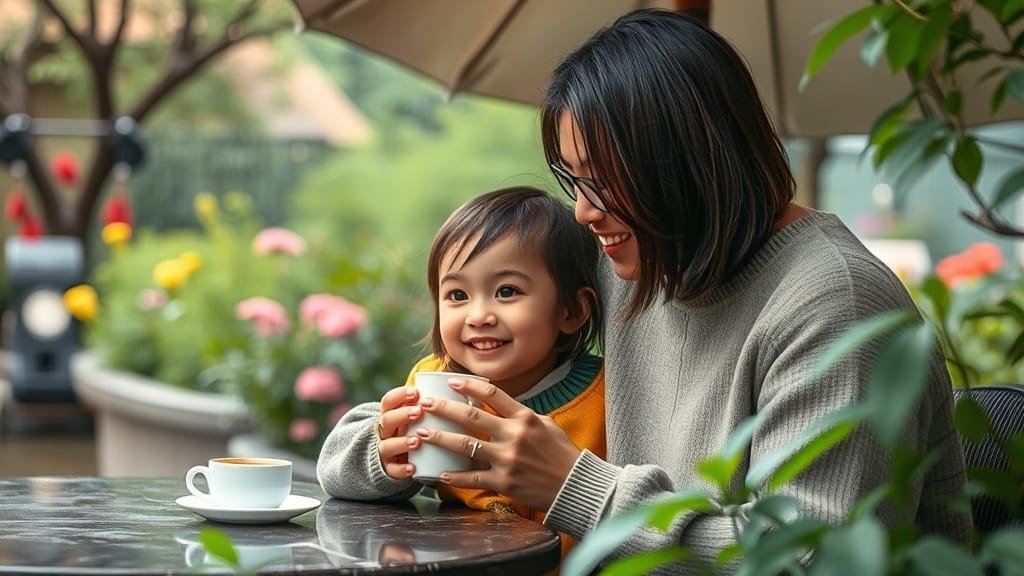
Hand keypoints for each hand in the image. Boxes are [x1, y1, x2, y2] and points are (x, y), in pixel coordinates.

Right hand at [376, 385, 423, 479]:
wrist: (397, 459)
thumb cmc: (415, 430)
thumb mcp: (418, 417)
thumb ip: (432, 404)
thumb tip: (461, 385)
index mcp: (392, 415)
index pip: (388, 401)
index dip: (399, 395)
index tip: (416, 391)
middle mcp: (386, 432)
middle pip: (387, 420)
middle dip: (402, 415)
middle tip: (419, 411)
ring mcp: (387, 451)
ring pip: (387, 446)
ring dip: (401, 442)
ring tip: (416, 441)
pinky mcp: (391, 470)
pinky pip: (393, 470)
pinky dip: (402, 469)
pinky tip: (413, 468)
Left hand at [414, 376, 581, 509]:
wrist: (575, 486)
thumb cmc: (562, 454)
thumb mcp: (546, 425)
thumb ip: (523, 415)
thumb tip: (501, 406)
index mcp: (525, 418)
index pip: (492, 395)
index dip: (469, 385)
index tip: (451, 380)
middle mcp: (514, 436)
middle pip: (471, 417)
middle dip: (444, 409)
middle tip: (425, 404)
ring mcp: (507, 460)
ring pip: (466, 445)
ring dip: (440, 438)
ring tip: (420, 434)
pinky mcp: (504, 482)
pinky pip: (473, 478)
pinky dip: (455, 476)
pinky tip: (440, 473)